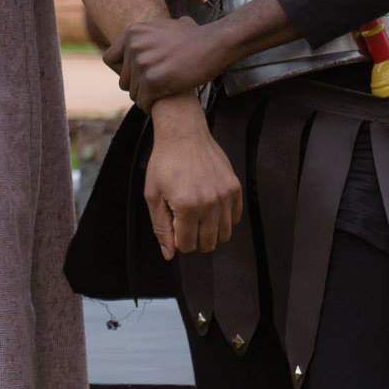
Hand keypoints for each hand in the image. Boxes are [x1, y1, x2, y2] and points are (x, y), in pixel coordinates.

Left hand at [105, 15, 223, 109]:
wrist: (215, 43)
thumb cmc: (195, 37)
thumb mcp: (165, 26)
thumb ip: (148, 35)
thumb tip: (141, 38)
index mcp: (132, 32)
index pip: (110, 59)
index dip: (123, 70)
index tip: (138, 74)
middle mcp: (133, 46)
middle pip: (123, 79)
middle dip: (138, 86)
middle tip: (154, 87)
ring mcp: (142, 63)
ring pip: (133, 92)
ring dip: (146, 96)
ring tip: (161, 94)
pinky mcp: (152, 80)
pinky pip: (143, 101)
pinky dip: (151, 105)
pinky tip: (162, 101)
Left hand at [143, 96, 242, 259]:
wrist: (183, 135)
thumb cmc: (164, 163)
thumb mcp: (153, 196)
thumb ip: (161, 227)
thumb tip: (169, 254)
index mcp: (187, 207)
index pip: (188, 245)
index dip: (178, 242)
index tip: (174, 229)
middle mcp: (210, 203)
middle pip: (209, 244)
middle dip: (195, 241)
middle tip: (185, 226)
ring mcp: (226, 196)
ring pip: (225, 235)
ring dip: (211, 233)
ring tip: (198, 218)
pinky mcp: (235, 188)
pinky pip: (235, 218)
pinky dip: (224, 220)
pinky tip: (210, 208)